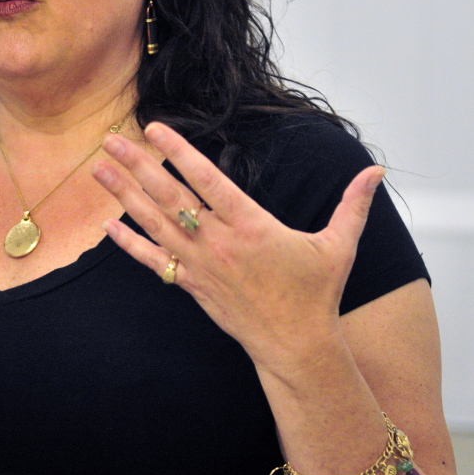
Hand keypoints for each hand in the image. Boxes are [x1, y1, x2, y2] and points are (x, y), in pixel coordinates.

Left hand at [92, 121, 385, 375]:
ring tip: (99, 168)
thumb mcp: (339, 246)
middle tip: (110, 139)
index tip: (154, 127)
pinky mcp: (191, 286)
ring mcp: (200, 265)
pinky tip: (107, 225)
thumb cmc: (316, 295)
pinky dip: (128, 243)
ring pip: (154, 223)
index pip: (207, 178)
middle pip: (169, 196)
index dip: (178, 151)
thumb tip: (376, 171)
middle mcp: (218, 242)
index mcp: (250, 225)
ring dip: (123, 194)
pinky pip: (153, 261)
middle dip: (137, 164)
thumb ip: (353, 205)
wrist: (295, 346)